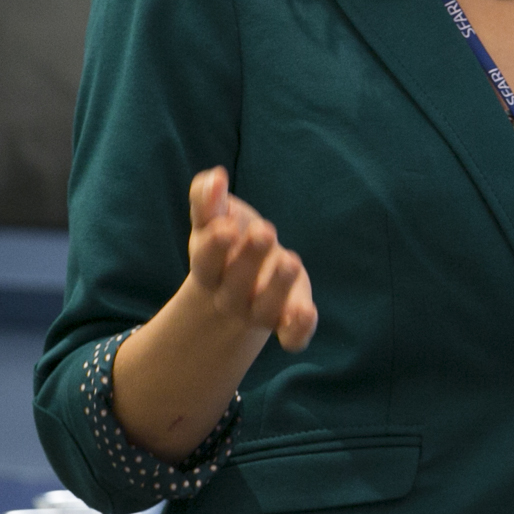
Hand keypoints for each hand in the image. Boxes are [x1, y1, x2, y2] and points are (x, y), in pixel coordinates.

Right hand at [186, 168, 318, 351]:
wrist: (244, 281)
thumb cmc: (228, 242)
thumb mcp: (214, 220)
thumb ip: (208, 200)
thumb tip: (214, 177)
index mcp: (209, 269)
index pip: (206, 262)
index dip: (214, 247)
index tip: (226, 226)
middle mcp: (230, 295)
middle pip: (235, 286)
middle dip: (249, 259)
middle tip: (264, 231)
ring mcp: (259, 310)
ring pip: (265, 309)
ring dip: (277, 288)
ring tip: (289, 261)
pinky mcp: (286, 318)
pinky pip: (291, 336)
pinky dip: (298, 329)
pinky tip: (307, 312)